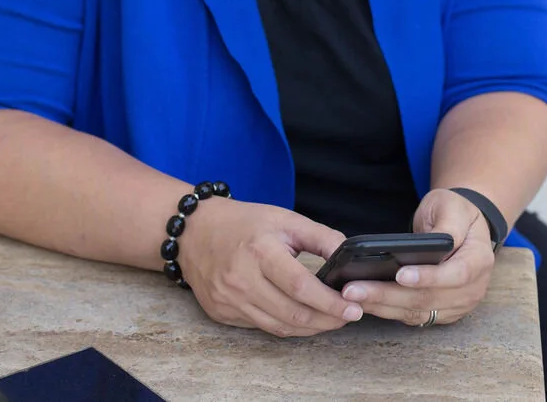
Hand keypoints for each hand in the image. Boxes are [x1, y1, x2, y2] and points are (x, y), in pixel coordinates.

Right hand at [177, 198, 363, 337]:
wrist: (194, 231)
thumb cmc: (244, 223)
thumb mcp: (285, 219)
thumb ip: (321, 237)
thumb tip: (349, 257)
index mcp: (259, 251)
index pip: (299, 286)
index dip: (329, 302)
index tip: (353, 308)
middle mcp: (240, 279)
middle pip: (291, 313)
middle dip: (327, 320)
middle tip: (349, 316)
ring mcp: (228, 300)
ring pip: (279, 326)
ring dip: (310, 328)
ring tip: (331, 319)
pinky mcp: (221, 313)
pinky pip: (262, 326)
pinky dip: (287, 326)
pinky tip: (303, 318)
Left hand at [341, 189, 494, 325]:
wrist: (462, 227)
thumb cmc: (455, 212)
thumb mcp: (453, 207)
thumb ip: (447, 224)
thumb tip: (435, 242)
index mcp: (479, 260)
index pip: (455, 274)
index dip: (428, 278)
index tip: (399, 275)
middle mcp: (472, 289)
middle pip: (428, 298)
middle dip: (388, 295)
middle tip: (354, 289)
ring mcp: (457, 304)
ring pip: (417, 311)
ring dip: (382, 306)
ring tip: (352, 297)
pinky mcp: (441, 312)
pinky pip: (412, 316)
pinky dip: (387, 310)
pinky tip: (363, 302)